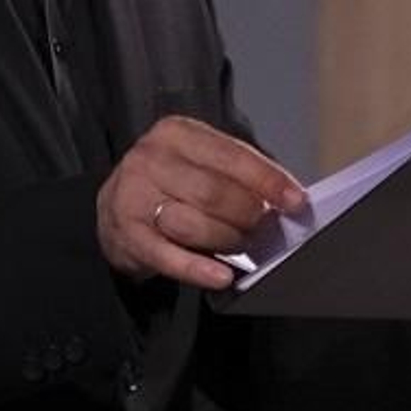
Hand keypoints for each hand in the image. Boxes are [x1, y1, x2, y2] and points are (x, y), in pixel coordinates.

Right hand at [97, 115, 305, 291]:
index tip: (296, 201)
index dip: (268, 180)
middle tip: (263, 229)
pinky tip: (222, 276)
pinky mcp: (127, 234)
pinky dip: (199, 269)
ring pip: (194, 223)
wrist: (115, 209)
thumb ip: (238, 174)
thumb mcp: (199, 163)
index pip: (232, 156)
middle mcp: (151, 158)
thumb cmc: (171, 185)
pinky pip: (169, 256)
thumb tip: (287, 197)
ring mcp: (134, 196)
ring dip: (227, 240)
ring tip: (241, 246)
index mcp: (176, 133)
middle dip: (248, 214)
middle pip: (214, 192)